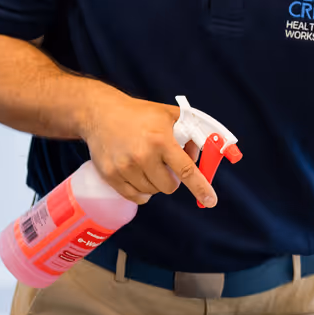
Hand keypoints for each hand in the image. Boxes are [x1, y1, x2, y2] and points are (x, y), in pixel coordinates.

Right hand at [80, 93, 216, 206]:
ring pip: (153, 192)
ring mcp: (125, 168)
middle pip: (169, 186)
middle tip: (167, 164)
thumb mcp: (170, 115)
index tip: (211, 200)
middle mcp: (143, 156)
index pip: (185, 170)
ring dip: (156, 182)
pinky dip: (142, 191)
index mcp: (161, 140)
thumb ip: (190, 133)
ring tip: (149, 163)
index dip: (200, 187)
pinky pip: (136, 197)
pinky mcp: (111, 176)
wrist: (102, 114)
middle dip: (174, 179)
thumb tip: (199, 156)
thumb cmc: (140, 114)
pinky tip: (140, 174)